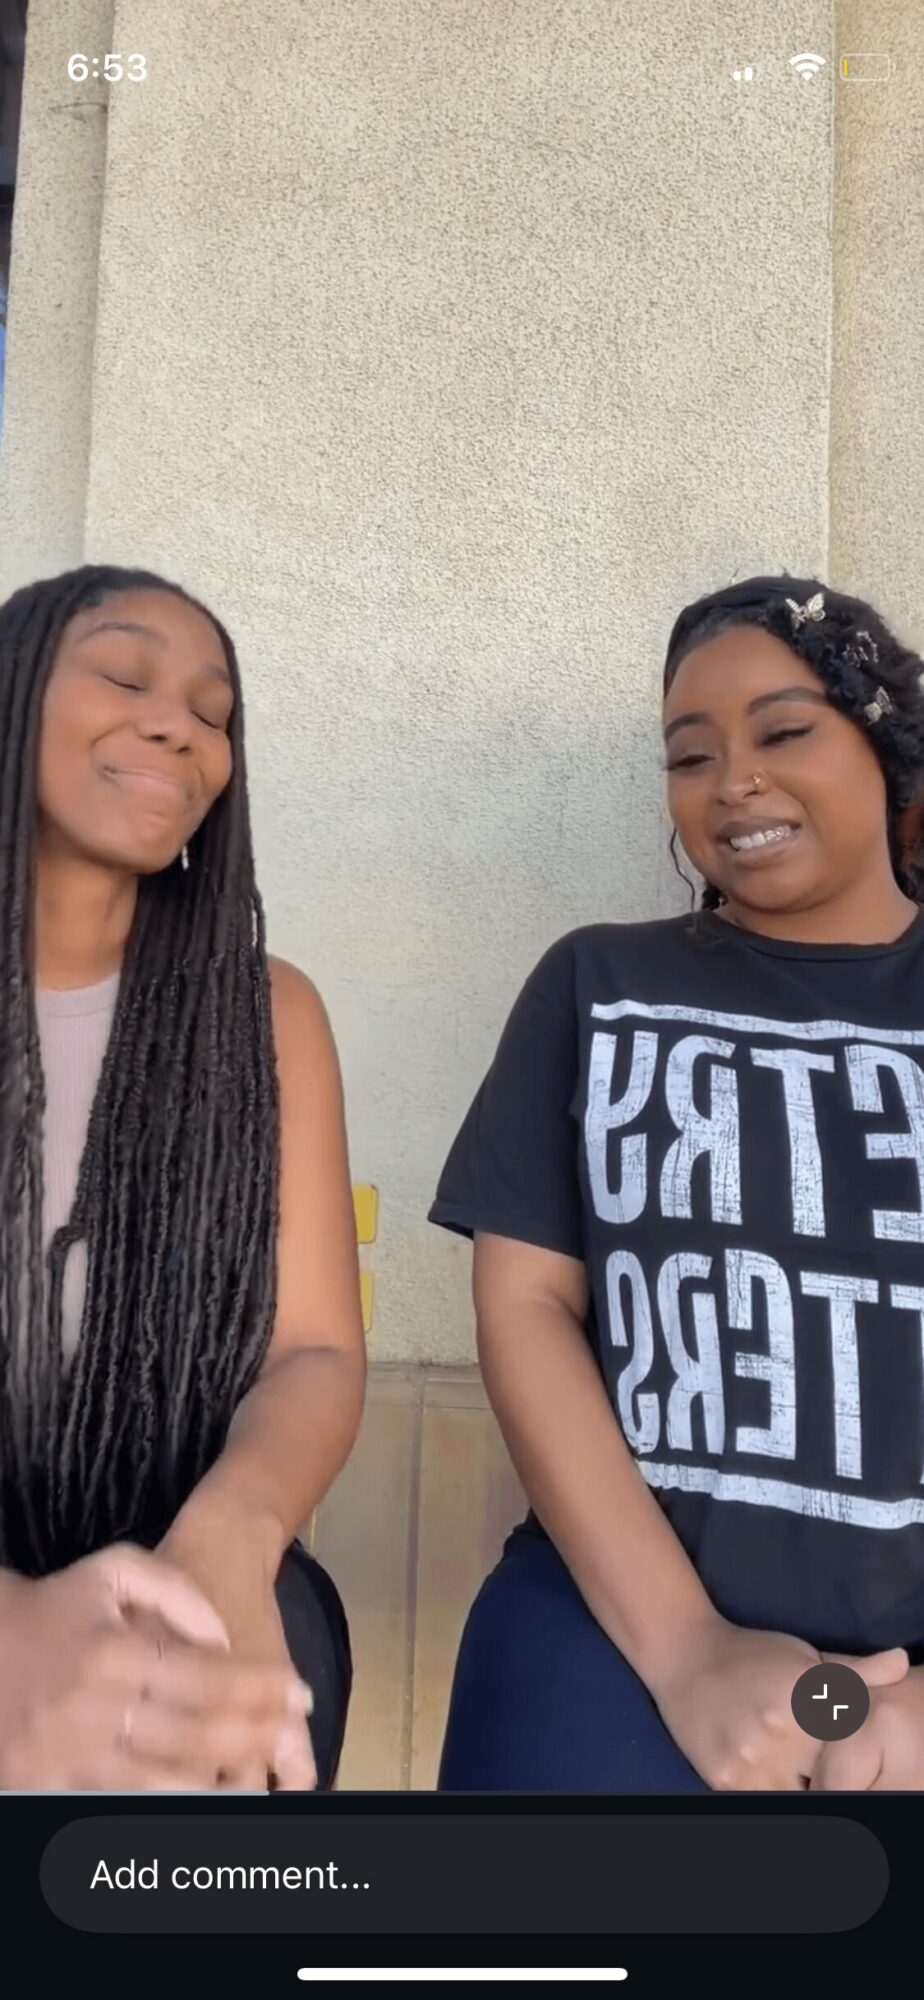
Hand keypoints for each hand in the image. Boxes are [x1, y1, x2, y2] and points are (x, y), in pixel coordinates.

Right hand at [0, 1544, 310, 1791]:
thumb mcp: (114, 1569)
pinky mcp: (50, 1783)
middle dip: (255, 1735)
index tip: (298, 1692)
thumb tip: (222, 1638)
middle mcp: (99, 1705)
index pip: (209, 1677)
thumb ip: (175, 1591)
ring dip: (221, 1781)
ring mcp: (74, 1752)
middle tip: (293, 1733)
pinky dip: (163, 1802)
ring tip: (262, 1777)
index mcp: (118, 1652)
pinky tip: (202, 1796)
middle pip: (196, 1733)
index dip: (260, 1688)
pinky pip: (118, 1801)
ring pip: (164, 1780)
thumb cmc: (57, 1604)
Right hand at [650, 1613, 908, 1790]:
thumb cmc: (755, 1656)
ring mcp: (749, 1760)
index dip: (853, 1769)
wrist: (684, 1655)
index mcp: (808, 1700)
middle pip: (826, 1784)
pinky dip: (769, 1795)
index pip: (851, 1755)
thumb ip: (856, 1674)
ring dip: (798, 1792)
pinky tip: (766, 1776)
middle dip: (827, 1783)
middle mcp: (781, 1732)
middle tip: (816, 1773)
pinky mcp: (724, 1780)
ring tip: (791, 1774)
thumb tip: (903, 1663)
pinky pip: (762, 1804)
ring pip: (795, 1800)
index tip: (849, 1770)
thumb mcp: (806, 1658)